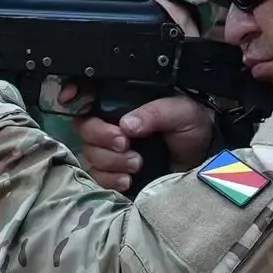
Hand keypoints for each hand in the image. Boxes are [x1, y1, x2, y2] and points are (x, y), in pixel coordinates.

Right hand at [74, 94, 216, 189]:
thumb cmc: (192, 130)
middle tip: (126, 144)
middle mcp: (111, 124)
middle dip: (102, 137)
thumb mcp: (182, 112)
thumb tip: (127, 124)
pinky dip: (111, 179)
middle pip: (84, 127)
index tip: (69, 98)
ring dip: (111, 161)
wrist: (202, 162)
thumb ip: (156, 112)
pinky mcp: (112, 173)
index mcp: (124, 103)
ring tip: (137, 163)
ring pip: (89, 153)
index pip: (89, 94)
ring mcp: (109, 150)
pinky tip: (128, 179)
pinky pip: (96, 176)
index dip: (74, 93)